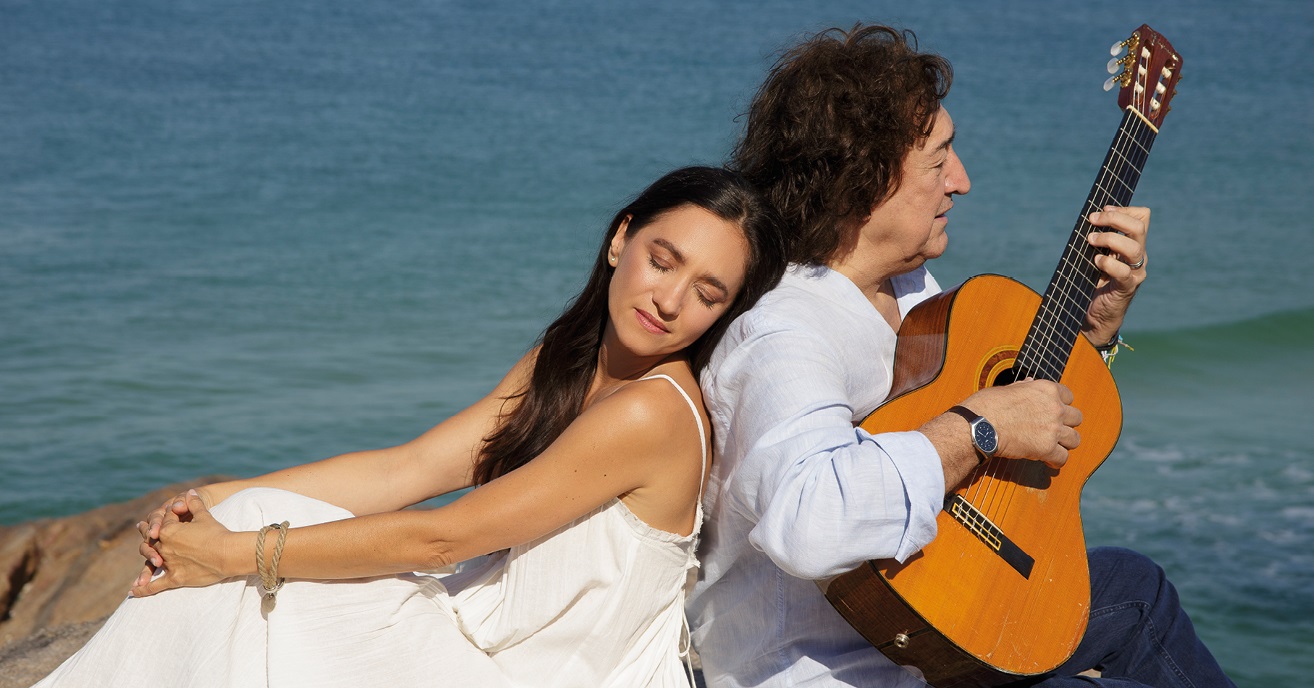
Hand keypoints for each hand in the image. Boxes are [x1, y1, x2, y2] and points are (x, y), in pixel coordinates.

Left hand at [131, 491, 236, 596]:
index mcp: (168, 530)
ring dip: (144, 568)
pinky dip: (143, 590)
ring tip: (138, 574)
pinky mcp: (175, 578)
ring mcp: (168, 563)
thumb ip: (194, 503)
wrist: (227, 553)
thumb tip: (190, 492)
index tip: (172, 519)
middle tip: (149, 537)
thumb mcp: (204, 515)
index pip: (164, 523)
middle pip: (154, 542)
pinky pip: (155, 585)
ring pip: (152, 563)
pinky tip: (133, 592)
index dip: (169, 520)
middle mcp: (163, 546)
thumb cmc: (216, 533)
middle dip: (152, 540)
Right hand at [961, 380, 1081, 466]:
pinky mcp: (1047, 448)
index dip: (1062, 405)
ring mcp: (1052, 428)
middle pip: (1076, 418)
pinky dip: (1056, 461)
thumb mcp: (1006, 388)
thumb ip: (1023, 387)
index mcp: (1046, 389)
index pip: (1069, 396)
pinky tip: (1048, 461)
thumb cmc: (987, 406)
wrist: (979, 426)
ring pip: (1075, 439)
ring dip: (1065, 444)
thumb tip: (1029, 383)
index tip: (1055, 412)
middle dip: (1067, 424)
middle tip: (1055, 430)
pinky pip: (1063, 458)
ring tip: (1054, 447)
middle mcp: (1054, 407)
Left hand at [1083, 205, 1149, 344]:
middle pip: (1139, 227)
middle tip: (1092, 220)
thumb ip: (1097, 239)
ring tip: (1090, 240)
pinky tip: (1096, 261)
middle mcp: (1138, 256)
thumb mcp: (1097, 255)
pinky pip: (1124, 272)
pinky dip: (1109, 263)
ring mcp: (1136, 272)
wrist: (1096, 314)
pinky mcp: (1127, 287)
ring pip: (1134, 247)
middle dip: (1114, 218)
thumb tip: (1088, 219)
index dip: (1124, 208)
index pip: (1142, 217)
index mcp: (1132, 244)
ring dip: (1110, 239)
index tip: (1103, 208)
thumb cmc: (1094, 282)